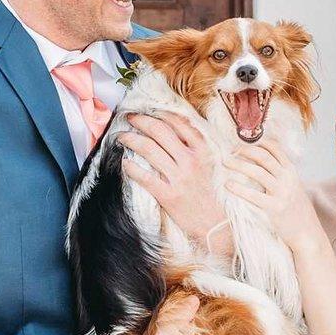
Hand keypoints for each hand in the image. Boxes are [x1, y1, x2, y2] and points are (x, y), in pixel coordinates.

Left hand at [115, 112, 227, 243]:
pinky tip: (125, 163)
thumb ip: (193, 146)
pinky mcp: (168, 195)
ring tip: (121, 136)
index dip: (158, 114)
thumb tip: (171, 126)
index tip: (145, 111)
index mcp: (201, 150)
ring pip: (149, 149)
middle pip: (159, 132)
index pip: (178, 123)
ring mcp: (179, 178)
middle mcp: (190, 161)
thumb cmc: (208, 191)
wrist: (214, 222)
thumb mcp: (208, 163)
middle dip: (140, 121)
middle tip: (129, 117)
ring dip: (130, 139)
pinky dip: (131, 167)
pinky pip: (144, 176)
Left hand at [222, 140, 323, 250]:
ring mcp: (282, 192)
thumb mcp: (293, 186)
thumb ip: (280, 174)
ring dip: (239, 164)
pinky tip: (228, 185)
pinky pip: (253, 195)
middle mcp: (287, 179)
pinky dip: (239, 188)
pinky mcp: (275, 208)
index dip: (258, 142)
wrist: (307, 232)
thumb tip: (258, 164)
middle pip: (263, 157)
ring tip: (225, 162)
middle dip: (245, 150)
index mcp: (291, 171)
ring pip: (257, 172)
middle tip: (229, 150)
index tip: (243, 140)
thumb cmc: (296, 210)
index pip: (275, 148)